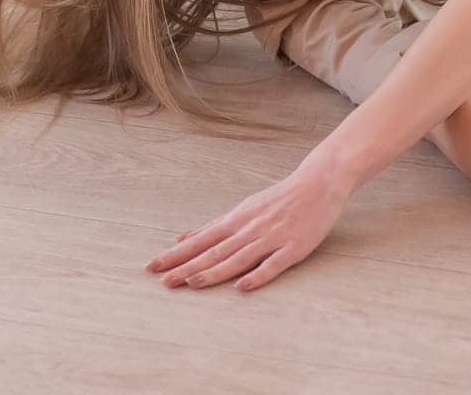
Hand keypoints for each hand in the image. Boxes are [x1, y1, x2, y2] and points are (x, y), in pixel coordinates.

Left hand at [144, 162, 353, 292]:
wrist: (318, 184)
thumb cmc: (278, 199)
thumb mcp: (243, 209)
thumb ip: (213, 226)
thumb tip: (182, 237)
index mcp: (236, 220)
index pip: (200, 240)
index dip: (176, 254)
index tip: (152, 266)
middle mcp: (249, 228)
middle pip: (214, 250)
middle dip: (187, 266)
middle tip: (163, 281)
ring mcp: (272, 237)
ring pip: (238, 257)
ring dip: (214, 271)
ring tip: (192, 282)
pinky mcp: (294, 247)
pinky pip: (273, 264)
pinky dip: (257, 274)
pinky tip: (242, 286)